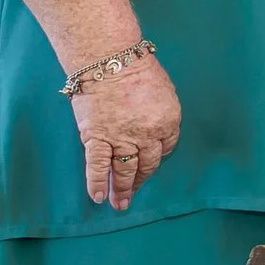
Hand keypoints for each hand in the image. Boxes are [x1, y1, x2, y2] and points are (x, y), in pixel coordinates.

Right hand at [70, 53, 181, 211]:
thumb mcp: (164, 92)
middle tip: (133, 195)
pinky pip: (97, 165)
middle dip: (140, 181)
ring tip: (119, 204)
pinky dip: (96, 182)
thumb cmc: (138, 69)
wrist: (110, 60)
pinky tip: (97, 197)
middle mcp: (147, 135)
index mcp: (168, 122)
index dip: (156, 157)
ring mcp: (122, 138)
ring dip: (121, 190)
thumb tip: (153, 129)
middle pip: (146, 164)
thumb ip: (160, 113)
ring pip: (123, 170)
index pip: (165, 148)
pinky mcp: (97, 138)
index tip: (149, 164)